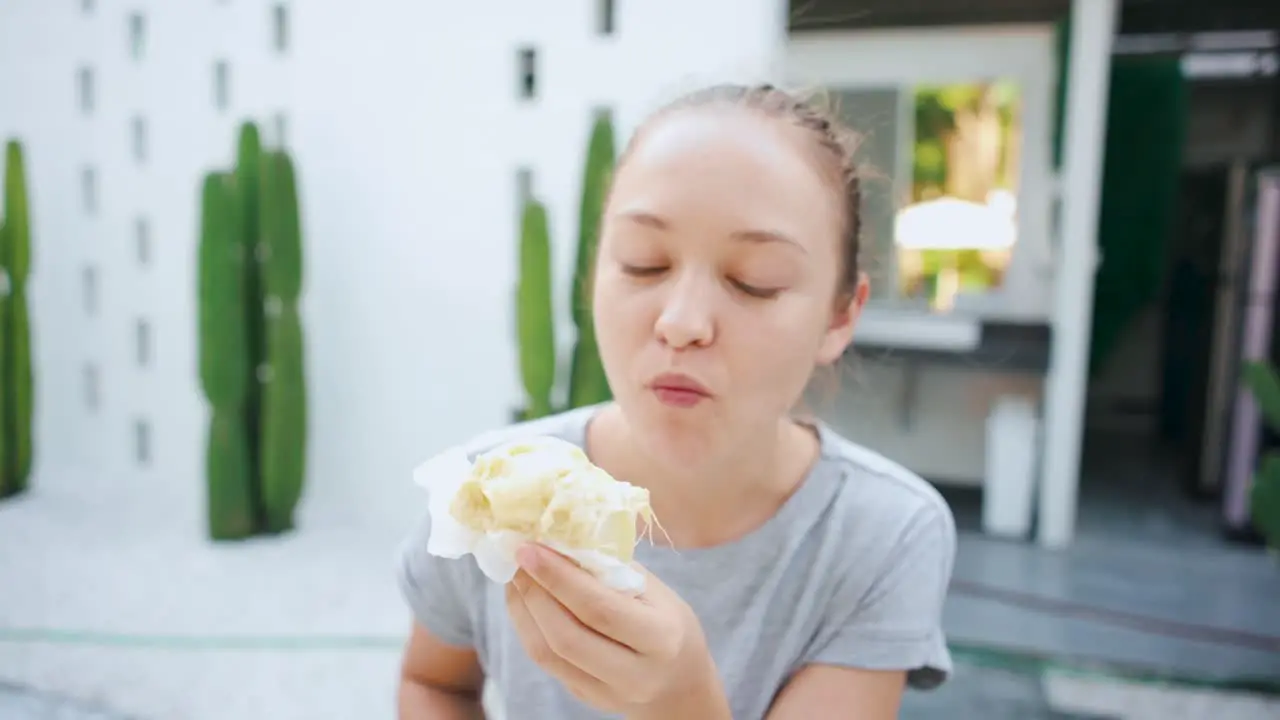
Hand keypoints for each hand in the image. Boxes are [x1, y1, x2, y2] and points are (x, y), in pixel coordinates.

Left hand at [505, 543, 722, 715]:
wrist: (680, 685)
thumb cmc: (669, 625)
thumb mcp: (656, 593)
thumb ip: (612, 572)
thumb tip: (561, 542)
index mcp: (660, 639)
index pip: (599, 608)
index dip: (558, 577)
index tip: (530, 548)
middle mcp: (634, 674)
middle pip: (566, 635)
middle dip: (534, 592)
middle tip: (518, 558)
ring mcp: (606, 693)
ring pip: (548, 654)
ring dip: (523, 610)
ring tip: (516, 576)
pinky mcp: (585, 698)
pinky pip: (547, 663)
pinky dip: (528, 627)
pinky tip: (524, 601)